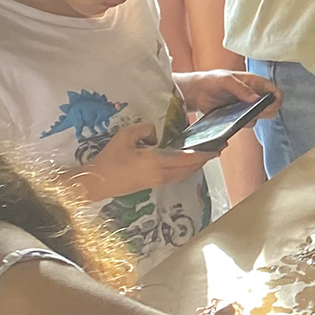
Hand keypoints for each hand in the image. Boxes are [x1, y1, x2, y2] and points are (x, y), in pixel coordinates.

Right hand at [71, 123, 216, 200]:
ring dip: (197, 165)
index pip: (188, 158)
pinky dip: (187, 169)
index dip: (205, 153)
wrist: (95, 182)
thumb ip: (145, 129)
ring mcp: (157, 182)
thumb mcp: (126, 136)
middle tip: (219, 148)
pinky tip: (187, 162)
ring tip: (206, 154)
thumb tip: (156, 132)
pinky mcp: (152, 185)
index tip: (219, 146)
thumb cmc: (109, 159)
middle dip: (206, 158)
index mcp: (157, 162)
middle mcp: (162, 174)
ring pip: (185, 174)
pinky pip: (177, 177)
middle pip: (191, 167)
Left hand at [176, 70, 278, 120]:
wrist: (196, 92)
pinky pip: (248, 122)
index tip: (270, 107)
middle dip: (266, 111)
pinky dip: (245, 123)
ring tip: (241, 115)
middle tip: (254, 113)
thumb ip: (241, 88)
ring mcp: (247, 106)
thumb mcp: (226, 80)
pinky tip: (234, 119)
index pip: (274, 91)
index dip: (276, 100)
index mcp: (255, 82)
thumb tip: (256, 99)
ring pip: (261, 115)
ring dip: (254, 117)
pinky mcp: (239, 115)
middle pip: (271, 106)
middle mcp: (254, 94)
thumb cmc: (211, 81)